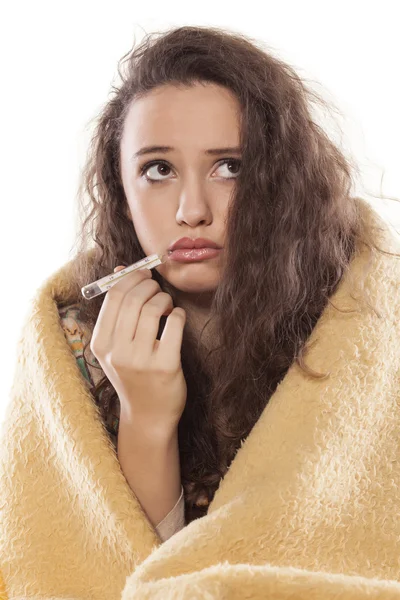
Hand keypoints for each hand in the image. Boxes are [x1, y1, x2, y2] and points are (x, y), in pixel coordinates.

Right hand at [90, 264, 186, 433]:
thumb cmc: (133, 374)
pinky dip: (178, 314)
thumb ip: (117, 309)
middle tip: (157, 289)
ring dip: (164, 299)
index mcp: (100, 343)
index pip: (114, 296)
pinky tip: (176, 319)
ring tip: (167, 305)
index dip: (132, 277)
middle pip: (134, 298)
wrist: (148, 415)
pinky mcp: (165, 366)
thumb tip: (121, 268)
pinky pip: (174, 324)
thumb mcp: (116, 345)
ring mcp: (140, 360)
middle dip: (150, 285)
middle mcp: (116, 352)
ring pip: (153, 308)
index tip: (144, 275)